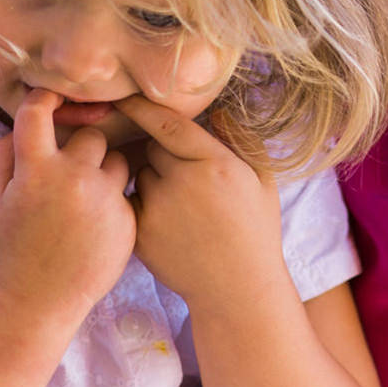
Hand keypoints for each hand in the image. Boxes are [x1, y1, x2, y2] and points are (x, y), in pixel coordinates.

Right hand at [0, 89, 135, 323]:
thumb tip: (30, 117)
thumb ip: (6, 152)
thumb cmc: (14, 243)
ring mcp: (105, 198)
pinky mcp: (127, 218)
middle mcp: (74, 177)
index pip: (39, 110)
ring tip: (83, 201)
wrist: (39, 297)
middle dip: (81, 149)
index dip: (45, 98)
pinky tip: (95, 223)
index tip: (51, 100)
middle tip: (67, 175)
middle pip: (92, 134)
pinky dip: (113, 200)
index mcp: (35, 169)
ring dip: (103, 172)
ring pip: (117, 160)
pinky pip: (126, 190)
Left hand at [117, 94, 284, 311]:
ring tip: (182, 207)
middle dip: (162, 154)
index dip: (142, 107)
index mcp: (215, 163)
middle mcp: (182, 182)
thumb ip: (242, 140)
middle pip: (152, 148)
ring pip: (140, 176)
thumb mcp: (263, 181)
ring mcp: (158, 209)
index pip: (168, 123)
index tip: (124, 96)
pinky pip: (132, 203)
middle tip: (186, 177)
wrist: (238, 290)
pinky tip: (171, 224)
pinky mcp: (141, 234)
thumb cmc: (256, 231)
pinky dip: (144, 207)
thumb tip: (219, 109)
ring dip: (153, 181)